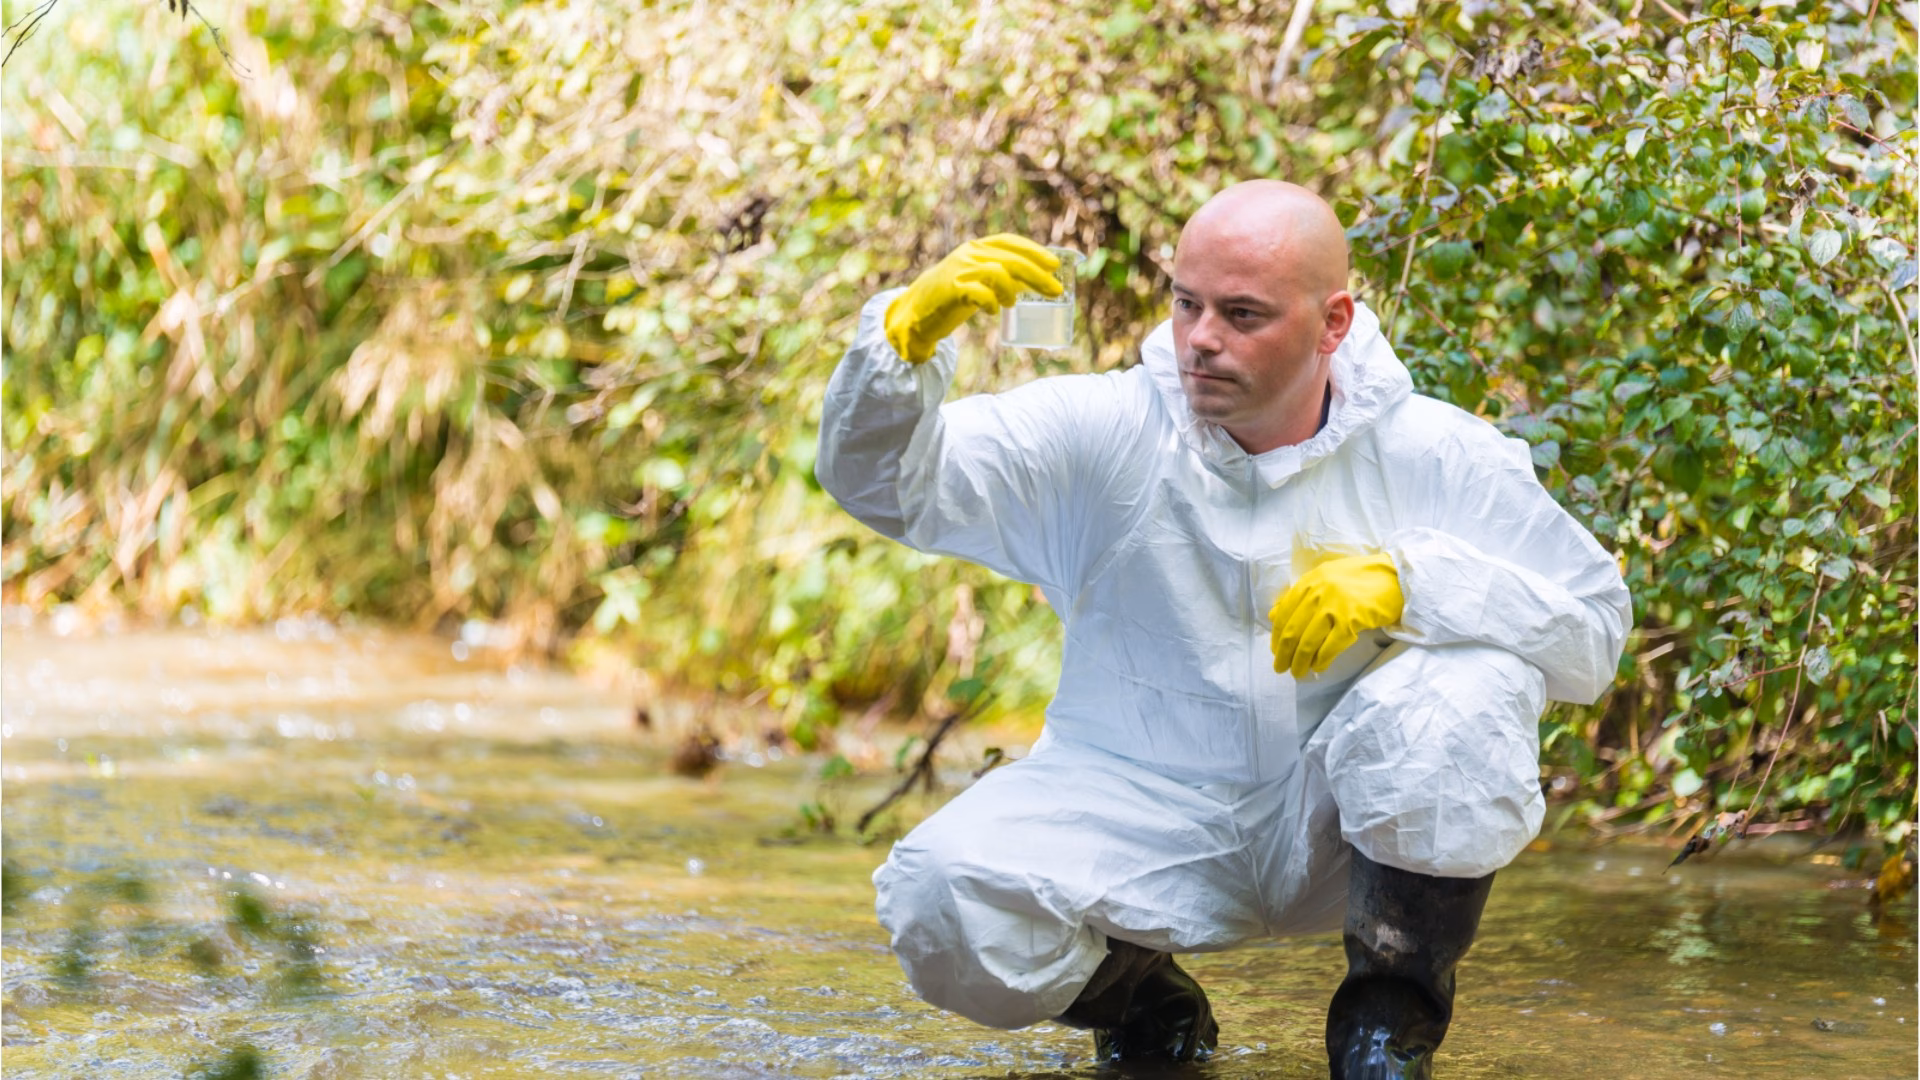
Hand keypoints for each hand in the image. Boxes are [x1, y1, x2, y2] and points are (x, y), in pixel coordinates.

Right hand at [884, 235, 1061, 363]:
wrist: (914, 312)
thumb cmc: (951, 297)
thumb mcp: (978, 281)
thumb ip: (1002, 277)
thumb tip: (1036, 281)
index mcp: (975, 248)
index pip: (1009, 241)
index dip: (1033, 250)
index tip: (1054, 264)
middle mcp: (968, 254)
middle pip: (1010, 259)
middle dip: (1037, 274)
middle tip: (1055, 291)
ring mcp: (959, 271)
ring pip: (996, 272)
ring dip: (1011, 289)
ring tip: (1012, 303)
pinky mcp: (951, 290)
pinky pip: (979, 293)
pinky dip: (992, 302)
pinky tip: (995, 311)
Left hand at [1269, 553, 1404, 678]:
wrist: (1396, 577)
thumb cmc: (1360, 579)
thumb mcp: (1325, 578)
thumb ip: (1300, 595)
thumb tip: (1273, 616)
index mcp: (1309, 581)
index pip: (1284, 614)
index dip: (1277, 637)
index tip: (1276, 651)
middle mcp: (1318, 592)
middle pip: (1293, 631)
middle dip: (1284, 654)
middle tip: (1281, 668)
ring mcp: (1334, 606)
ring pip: (1308, 642)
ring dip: (1300, 662)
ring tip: (1298, 673)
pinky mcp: (1352, 619)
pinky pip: (1330, 647)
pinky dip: (1321, 660)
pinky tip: (1318, 668)